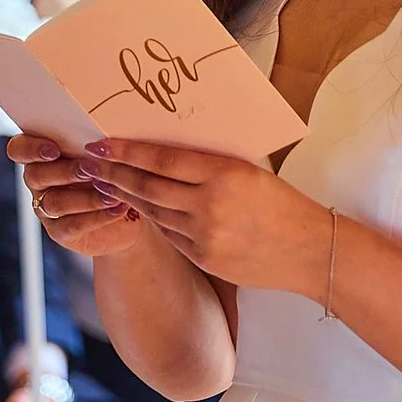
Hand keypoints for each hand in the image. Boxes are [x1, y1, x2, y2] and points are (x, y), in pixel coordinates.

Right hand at [7, 135, 150, 258]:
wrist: (130, 212)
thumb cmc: (115, 171)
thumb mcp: (106, 152)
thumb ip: (96, 142)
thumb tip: (104, 132)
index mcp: (42, 154)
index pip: (19, 149)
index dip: (30, 149)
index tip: (54, 150)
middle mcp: (38, 181)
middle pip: (35, 175)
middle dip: (65, 171)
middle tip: (91, 168)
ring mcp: (46, 208)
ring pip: (54, 202)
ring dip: (85, 197)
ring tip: (113, 192)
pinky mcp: (60, 231)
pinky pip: (71, 224)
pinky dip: (97, 216)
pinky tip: (118, 207)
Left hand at [77, 140, 332, 294]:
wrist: (311, 251)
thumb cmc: (282, 202)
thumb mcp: (248, 170)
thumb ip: (208, 163)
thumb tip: (162, 149)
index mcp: (224, 174)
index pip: (162, 159)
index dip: (126, 151)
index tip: (101, 142)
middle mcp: (210, 205)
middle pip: (147, 186)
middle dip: (114, 173)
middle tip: (90, 163)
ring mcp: (204, 236)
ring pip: (153, 211)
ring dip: (126, 196)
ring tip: (106, 182)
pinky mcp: (203, 258)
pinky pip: (168, 233)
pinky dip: (152, 217)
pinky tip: (139, 206)